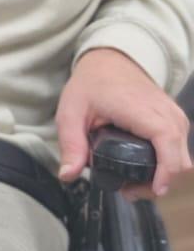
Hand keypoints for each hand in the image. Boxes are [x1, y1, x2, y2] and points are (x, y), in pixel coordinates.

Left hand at [56, 47, 190, 198]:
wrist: (110, 60)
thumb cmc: (92, 83)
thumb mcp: (71, 112)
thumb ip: (71, 145)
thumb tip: (68, 174)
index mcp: (143, 110)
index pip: (168, 145)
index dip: (165, 173)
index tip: (152, 189)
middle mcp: (166, 113)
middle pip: (180, 160)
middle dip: (159, 183)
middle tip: (129, 190)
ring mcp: (174, 116)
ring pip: (184, 157)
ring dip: (164, 176)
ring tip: (135, 182)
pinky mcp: (175, 119)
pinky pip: (181, 148)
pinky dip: (168, 164)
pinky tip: (146, 169)